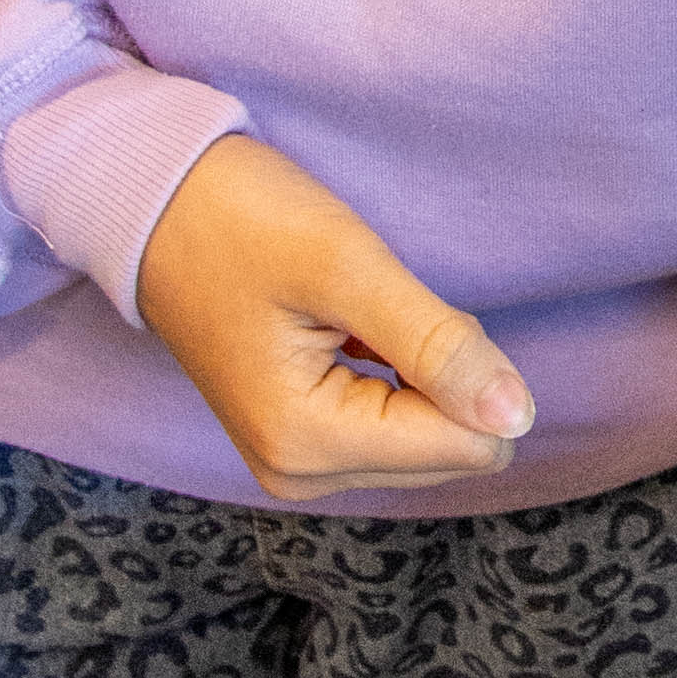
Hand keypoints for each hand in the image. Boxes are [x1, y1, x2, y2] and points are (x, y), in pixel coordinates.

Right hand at [137, 136, 533, 500]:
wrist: (157, 204)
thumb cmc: (243, 222)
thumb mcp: (348, 268)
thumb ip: (438, 346)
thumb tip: (519, 417)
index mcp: (308, 444)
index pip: (467, 444)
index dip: (466, 366)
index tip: (399, 311)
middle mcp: (302, 473)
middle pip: (452, 447)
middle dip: (442, 373)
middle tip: (375, 309)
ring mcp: (299, 462)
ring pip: (432, 436)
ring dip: (419, 369)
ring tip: (354, 317)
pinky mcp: (303, 439)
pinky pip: (399, 423)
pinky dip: (398, 372)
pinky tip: (349, 331)